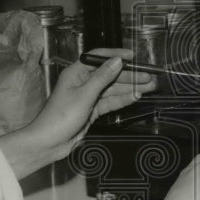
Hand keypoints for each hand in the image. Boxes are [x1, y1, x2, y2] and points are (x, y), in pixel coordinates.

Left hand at [32, 48, 154, 160]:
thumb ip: (102, 78)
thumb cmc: (61, 116)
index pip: (98, 58)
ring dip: (130, 87)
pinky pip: (110, 102)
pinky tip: (136, 96)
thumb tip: (117, 61)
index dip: (116, 55)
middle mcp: (83, 82)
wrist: (49, 143)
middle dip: (130, 75)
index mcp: (76, 73)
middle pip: (110, 75)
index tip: (134, 57)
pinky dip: (123, 99)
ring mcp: (88, 97)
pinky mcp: (92, 110)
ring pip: (113, 89)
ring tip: (150, 86)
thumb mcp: (84, 95)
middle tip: (150, 77)